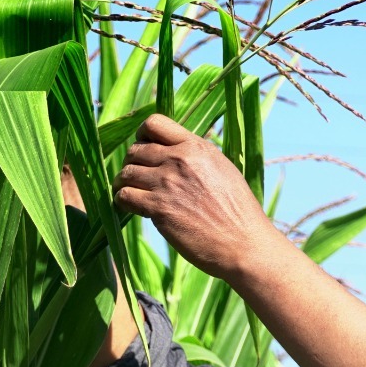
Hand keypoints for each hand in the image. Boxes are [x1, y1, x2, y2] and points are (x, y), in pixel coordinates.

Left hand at [113, 113, 277, 280]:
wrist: (243, 243)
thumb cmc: (237, 211)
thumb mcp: (222, 169)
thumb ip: (196, 157)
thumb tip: (175, 152)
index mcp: (196, 146)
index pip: (154, 123)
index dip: (142, 136)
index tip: (145, 150)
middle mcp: (179, 159)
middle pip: (136, 150)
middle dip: (132, 163)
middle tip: (137, 178)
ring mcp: (167, 183)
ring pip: (126, 172)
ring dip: (124, 182)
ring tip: (129, 191)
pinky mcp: (158, 208)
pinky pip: (124, 196)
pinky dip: (122, 200)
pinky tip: (130, 207)